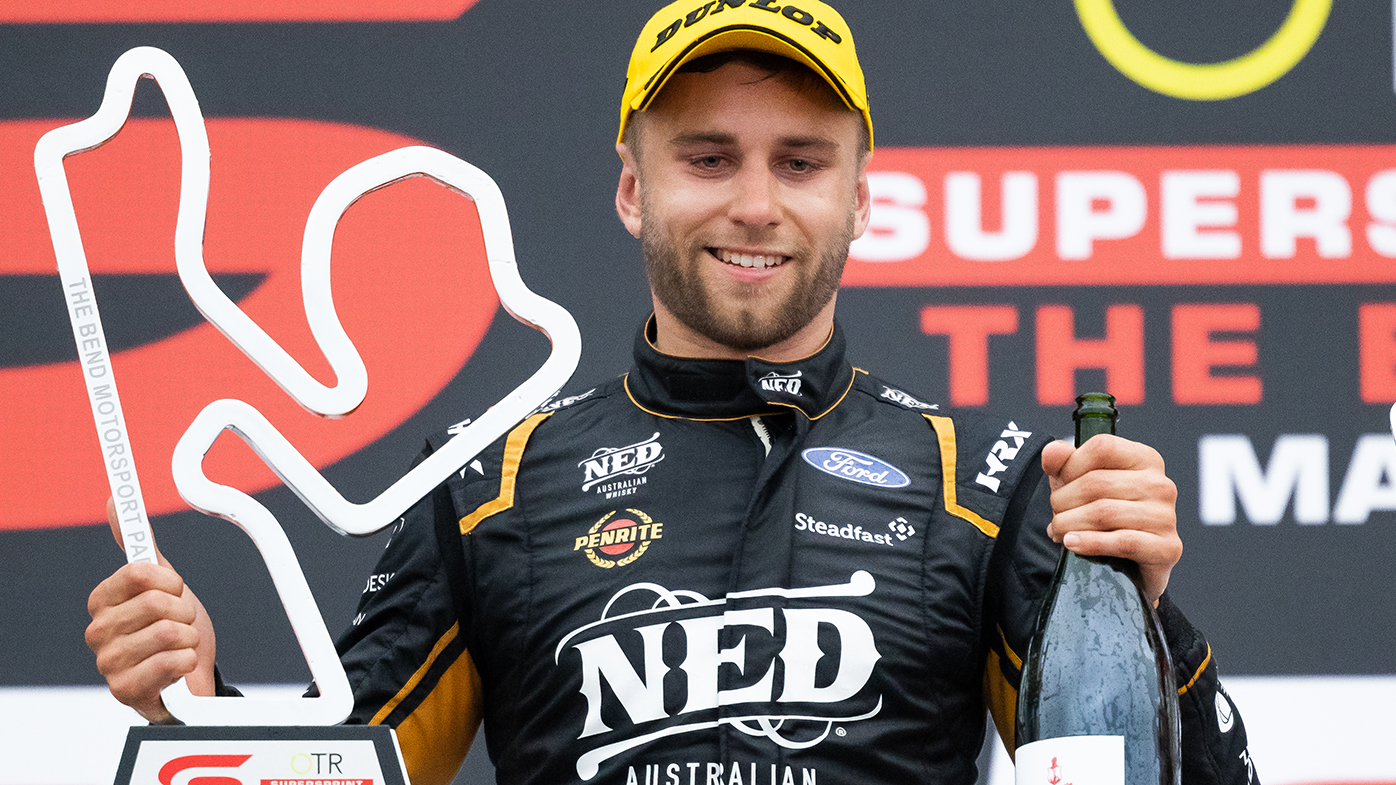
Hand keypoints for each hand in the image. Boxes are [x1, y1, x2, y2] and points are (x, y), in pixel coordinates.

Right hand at [85, 498, 216, 722]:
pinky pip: (172, 662)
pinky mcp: (125, 692)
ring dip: (189, 639)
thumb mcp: (164, 583)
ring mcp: (108, 664)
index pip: (137, 572)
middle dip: (183, 612)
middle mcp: (98, 632)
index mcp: (103, 602)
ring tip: (180, 649)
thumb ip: (140, 546)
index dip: (169, 581)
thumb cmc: (174, 629)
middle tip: (180, 625)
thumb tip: (114, 501)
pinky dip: (187, 663)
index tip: (175, 591)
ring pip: (168, 632)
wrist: (192, 678)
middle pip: (155, 602)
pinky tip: (178, 670)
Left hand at [1041, 435, 1180, 603]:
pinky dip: (1090, 542)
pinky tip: (1072, 543)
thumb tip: (1053, 450)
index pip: (1102, 447)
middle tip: (1055, 517)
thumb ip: (1063, 463)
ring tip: (1060, 532)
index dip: (1070, 466)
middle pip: (1097, 483)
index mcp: (1145, 459)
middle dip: (1063, 502)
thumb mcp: (1079, 484)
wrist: (1129, 565)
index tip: (1060, 485)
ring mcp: (1167, 516)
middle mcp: (1160, 484)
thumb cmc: (1106, 518)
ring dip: (1070, 524)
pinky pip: (1122, 542)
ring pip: (1104, 513)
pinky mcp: (1168, 548)